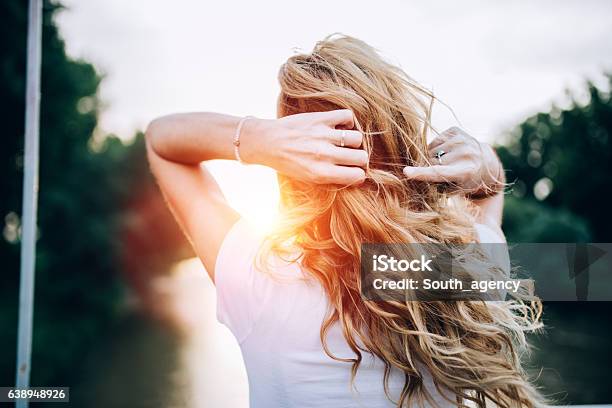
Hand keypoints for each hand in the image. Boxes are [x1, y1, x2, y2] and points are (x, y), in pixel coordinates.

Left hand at [244, 109, 367, 184]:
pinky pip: (347, 116)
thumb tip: (355, 176)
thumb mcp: (308, 178)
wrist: (267, 143)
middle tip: (352, 157)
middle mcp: (324, 155)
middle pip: (361, 157)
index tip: (355, 171)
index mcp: (321, 173)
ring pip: (357, 138)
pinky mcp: (320, 119)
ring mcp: (323, 135)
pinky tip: (340, 126)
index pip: (356, 175)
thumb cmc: (288, 163)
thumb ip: (331, 178)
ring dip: (354, 141)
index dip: (359, 174)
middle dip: (360, 159)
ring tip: (346, 141)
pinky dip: (348, 121)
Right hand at [402, 127, 503, 195]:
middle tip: (442, 171)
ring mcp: (461, 139)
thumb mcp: (454, 189)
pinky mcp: (456, 130)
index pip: (438, 173)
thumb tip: (410, 172)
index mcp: (465, 171)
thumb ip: (434, 183)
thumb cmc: (466, 181)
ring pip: (430, 150)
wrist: (485, 163)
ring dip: (433, 157)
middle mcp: (464, 153)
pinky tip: (448, 152)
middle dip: (429, 167)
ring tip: (447, 161)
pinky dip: (436, 148)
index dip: (421, 173)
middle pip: (430, 161)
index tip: (406, 172)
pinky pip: (434, 141)